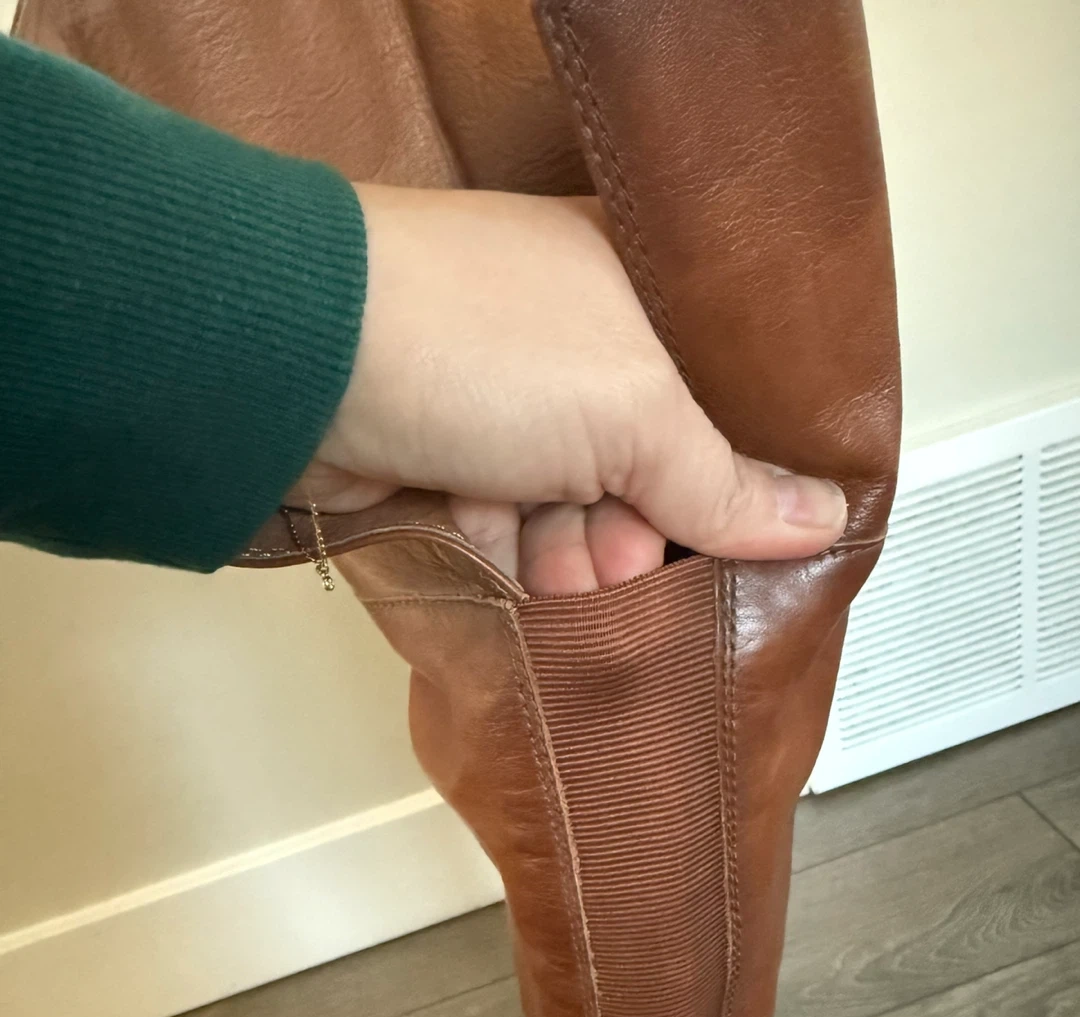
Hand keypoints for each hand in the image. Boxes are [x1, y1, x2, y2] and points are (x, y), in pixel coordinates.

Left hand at [289, 185, 847, 594]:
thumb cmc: (470, 341)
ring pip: (566, 503)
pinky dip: (504, 553)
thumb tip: (816, 518)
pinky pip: (498, 519)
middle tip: (623, 570)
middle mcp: (567, 333)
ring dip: (566, 556)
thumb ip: (723, 480)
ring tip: (557, 577)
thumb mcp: (633, 414)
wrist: (294, 363)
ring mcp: (495, 389)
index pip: (711, 396)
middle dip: (633, 533)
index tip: (728, 537)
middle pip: (638, 463)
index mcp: (632, 289)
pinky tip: (504, 566)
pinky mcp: (436, 442)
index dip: (721, 476)